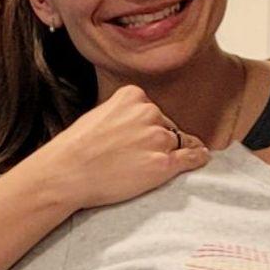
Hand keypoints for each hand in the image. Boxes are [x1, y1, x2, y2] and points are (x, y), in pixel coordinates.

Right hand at [31, 84, 209, 213]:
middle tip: (138, 156)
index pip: (152, 110)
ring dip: (175, 151)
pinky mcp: (164, 164)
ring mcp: (158, 139)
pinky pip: (191, 157)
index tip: (139, 137)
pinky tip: (202, 158)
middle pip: (166, 126)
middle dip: (159, 139)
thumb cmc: (75, 148)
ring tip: (158, 162)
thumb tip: (136, 123)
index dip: (148, 126)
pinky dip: (198, 157)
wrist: (66, 173)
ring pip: (179, 142)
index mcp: (133, 96)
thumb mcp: (99, 114)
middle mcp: (149, 113)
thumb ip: (122, 113)